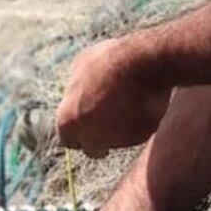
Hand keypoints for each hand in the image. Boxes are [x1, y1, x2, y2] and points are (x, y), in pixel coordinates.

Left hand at [55, 39, 170, 157]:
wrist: (143, 63)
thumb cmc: (107, 62)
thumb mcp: (80, 66)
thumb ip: (74, 88)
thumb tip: (75, 91)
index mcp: (68, 123)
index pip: (68, 140)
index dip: (77, 131)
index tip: (85, 122)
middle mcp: (89, 138)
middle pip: (91, 149)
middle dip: (97, 138)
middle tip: (107, 119)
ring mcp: (116, 142)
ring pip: (115, 143)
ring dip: (118, 131)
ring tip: (127, 103)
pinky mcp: (139, 138)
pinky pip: (136, 136)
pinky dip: (137, 125)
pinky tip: (141, 105)